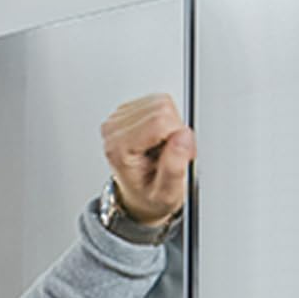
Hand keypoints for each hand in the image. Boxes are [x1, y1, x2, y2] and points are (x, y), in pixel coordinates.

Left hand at [100, 93, 194, 225]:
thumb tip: (183, 136)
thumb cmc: (148, 195)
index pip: (160, 120)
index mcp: (119, 149)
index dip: (177, 136)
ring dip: (170, 125)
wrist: (137, 195)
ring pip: (161, 102)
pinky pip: (157, 102)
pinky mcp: (127, 110)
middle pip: (161, 107)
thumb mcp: (166, 193)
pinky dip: (165, 120)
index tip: (176, 155)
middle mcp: (115, 130)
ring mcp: (119, 118)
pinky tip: (159, 139)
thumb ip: (174, 168)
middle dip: (174, 130)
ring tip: (163, 148)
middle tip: (170, 153)